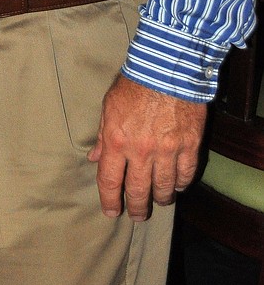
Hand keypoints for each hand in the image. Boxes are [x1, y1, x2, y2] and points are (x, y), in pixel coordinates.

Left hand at [88, 73, 206, 220]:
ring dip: (160, 199)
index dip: (110, 201)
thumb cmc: (134, 85)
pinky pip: (185, 174)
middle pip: (137, 190)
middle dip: (137, 208)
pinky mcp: (189, 146)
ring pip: (164, 187)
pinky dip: (181, 184)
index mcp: (116, 141)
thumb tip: (94, 158)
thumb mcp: (109, 107)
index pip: (109, 181)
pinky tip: (177, 186)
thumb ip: (102, 136)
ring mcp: (167, 150)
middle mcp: (141, 151)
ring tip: (158, 201)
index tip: (111, 212)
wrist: (167, 68)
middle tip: (137, 216)